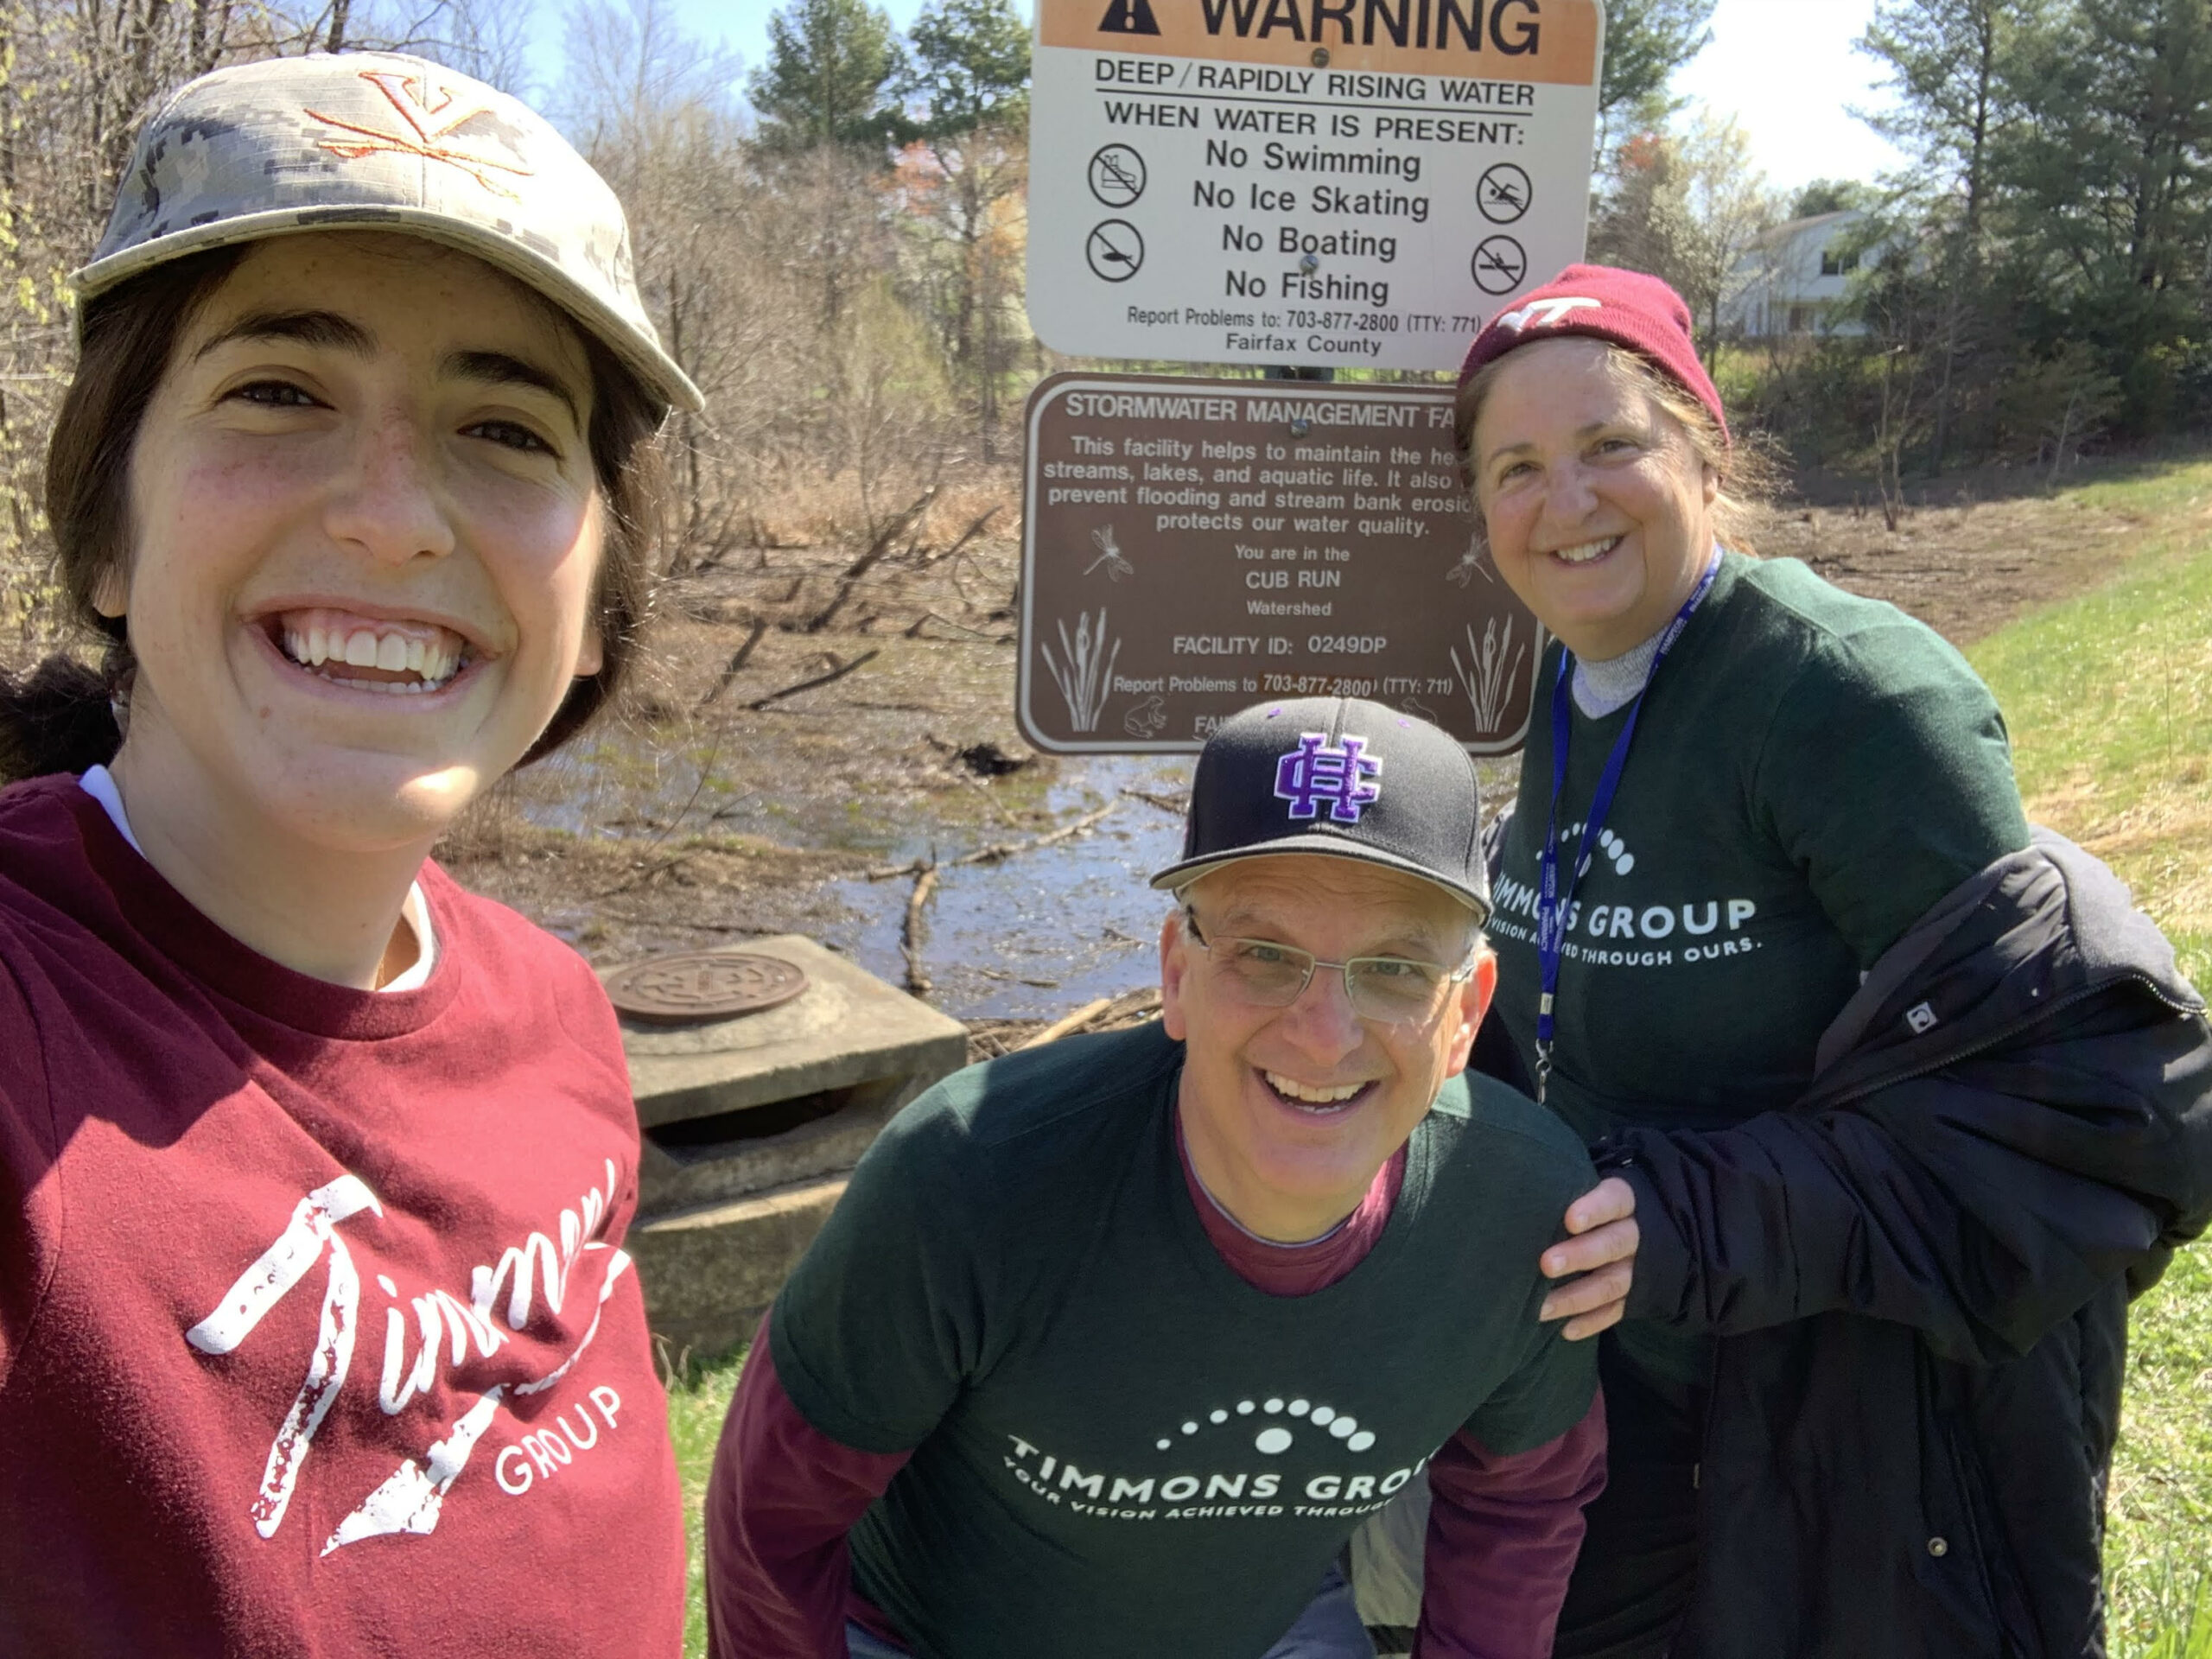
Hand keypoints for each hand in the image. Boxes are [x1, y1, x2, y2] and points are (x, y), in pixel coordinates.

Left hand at [1537, 1177, 1638, 1340]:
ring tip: (1541, 1308)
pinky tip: (1566, 1330)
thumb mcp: (1586, 1185)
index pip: (1614, 1200)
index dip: (1594, 1209)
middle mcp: (1634, 1235)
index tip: (1569, 1219)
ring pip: (1612, 1283)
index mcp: (1623, 1200)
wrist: (1642, 1223)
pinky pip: (1616, 1311)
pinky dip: (1592, 1322)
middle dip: (1580, 1255)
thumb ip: (1563, 1185)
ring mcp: (1636, 1268)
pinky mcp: (1635, 1296)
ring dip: (1576, 1297)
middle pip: (1612, 1244)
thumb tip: (1512, 1184)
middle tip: (1546, 1264)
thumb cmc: (1592, 1201)